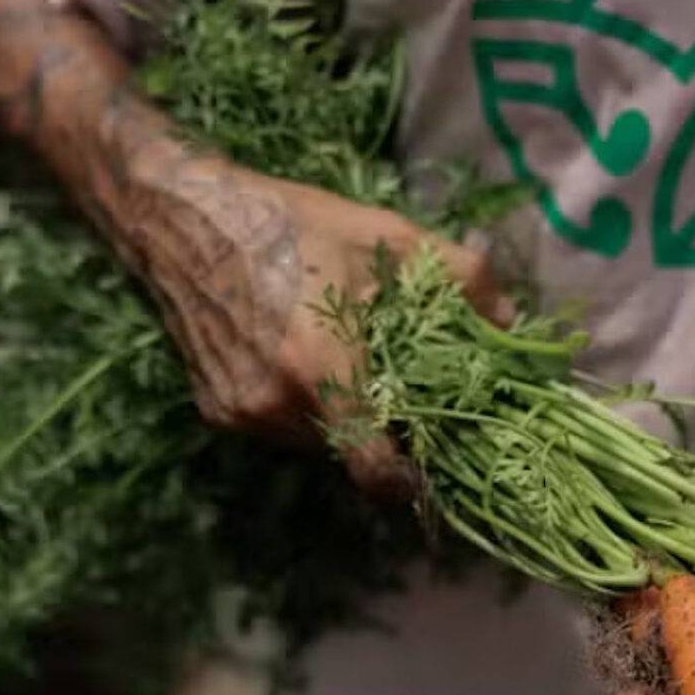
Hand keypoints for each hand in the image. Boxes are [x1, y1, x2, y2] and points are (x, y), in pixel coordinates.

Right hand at [140, 158, 509, 492]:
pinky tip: (300, 356)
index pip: (373, 467)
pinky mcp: (215, 410)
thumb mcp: (388, 236)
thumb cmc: (291, 222)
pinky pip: (279, 428)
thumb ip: (461, 281)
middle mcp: (276, 403)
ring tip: (346, 360)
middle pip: (351, 450)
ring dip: (340, 416)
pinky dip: (302, 406)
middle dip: (381, 428)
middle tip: (398, 386)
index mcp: (322, 367)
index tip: (433, 466)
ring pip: (315, 442)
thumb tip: (513, 323)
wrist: (181, 216)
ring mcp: (240, 411)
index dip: (409, 478)